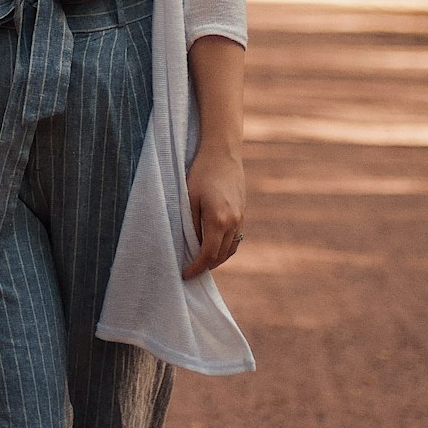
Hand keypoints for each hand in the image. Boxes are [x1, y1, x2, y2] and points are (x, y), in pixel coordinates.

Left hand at [182, 145, 244, 279]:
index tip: (185, 275)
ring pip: (230, 249)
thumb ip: (191, 225)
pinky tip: (214, 245)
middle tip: (191, 270)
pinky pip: (236, 238)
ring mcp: (240, 218)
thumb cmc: (201, 172)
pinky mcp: (243, 212)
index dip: (196, 268)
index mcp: (218, 220)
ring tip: (202, 262)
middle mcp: (233, 222)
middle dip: (206, 266)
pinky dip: (225, 247)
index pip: (207, 255)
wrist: (222, 152)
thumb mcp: (189, 198)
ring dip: (217, 258)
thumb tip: (191, 246)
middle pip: (221, 256)